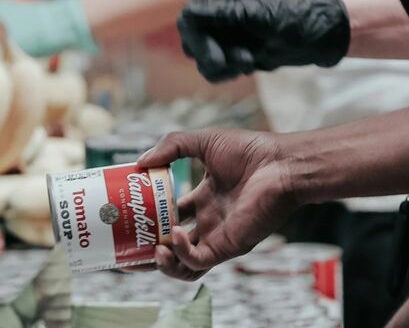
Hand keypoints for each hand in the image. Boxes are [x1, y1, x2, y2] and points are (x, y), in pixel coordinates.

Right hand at [135, 129, 301, 280]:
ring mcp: (218, 236)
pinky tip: (175, 236)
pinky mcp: (228, 246)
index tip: (127, 213)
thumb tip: (140, 162)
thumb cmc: (251, 150)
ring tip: (151, 250)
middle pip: (173, 246)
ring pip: (184, 265)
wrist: (281, 164)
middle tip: (127, 245)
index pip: (170, 215)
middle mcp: (210, 221)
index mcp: (204, 199)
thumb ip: (171, 146)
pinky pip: (198, 261)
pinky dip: (182, 254)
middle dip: (148, 249)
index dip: (148, 218)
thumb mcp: (203, 141)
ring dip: (163, 263)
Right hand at [177, 0, 349, 82]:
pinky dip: (228, 73)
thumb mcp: (261, 18)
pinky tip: (249, 66)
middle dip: (213, 59)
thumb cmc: (291, 21)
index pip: (189, 20)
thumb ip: (228, 15)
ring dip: (225, 68)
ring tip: (250, 62)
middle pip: (190, 44)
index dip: (199, 43)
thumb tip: (193, 13)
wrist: (311, 39)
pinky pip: (213, 71)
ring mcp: (217, 35)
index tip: (218, 60)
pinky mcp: (225, 52)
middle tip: (244, 62)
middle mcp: (212, 14)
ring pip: (201, 62)